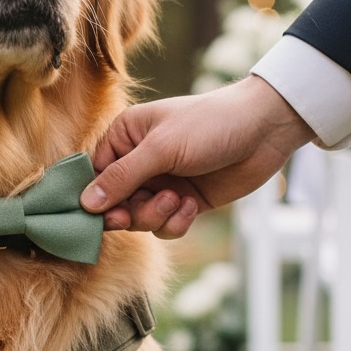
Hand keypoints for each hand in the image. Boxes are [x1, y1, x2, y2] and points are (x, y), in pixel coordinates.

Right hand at [80, 75, 315, 238]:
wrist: (265, 130)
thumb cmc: (209, 125)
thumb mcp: (161, 149)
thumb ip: (121, 178)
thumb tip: (85, 203)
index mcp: (125, 137)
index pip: (94, 174)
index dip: (95, 198)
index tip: (101, 215)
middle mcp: (139, 162)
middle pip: (115, 203)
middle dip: (129, 211)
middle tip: (133, 216)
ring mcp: (162, 183)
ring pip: (139, 218)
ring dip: (155, 216)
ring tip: (177, 200)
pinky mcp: (184, 202)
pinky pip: (165, 226)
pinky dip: (175, 222)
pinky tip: (191, 206)